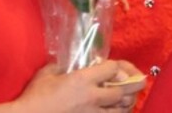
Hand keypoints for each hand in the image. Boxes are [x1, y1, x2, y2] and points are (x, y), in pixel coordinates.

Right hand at [13, 60, 144, 111]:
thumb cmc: (35, 96)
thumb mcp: (48, 73)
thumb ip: (63, 65)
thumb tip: (69, 64)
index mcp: (83, 80)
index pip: (113, 68)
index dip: (118, 66)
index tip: (115, 68)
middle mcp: (92, 97)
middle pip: (124, 90)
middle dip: (132, 85)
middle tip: (137, 82)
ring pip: (121, 109)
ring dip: (127, 102)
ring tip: (128, 98)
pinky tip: (117, 111)